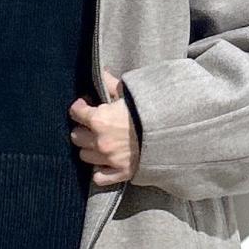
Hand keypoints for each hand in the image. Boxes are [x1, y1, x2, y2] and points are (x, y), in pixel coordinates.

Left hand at [68, 68, 138, 187]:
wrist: (172, 132)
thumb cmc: (150, 109)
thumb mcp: (129, 93)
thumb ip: (111, 84)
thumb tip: (101, 71)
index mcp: (99, 119)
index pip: (76, 112)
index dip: (80, 107)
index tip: (85, 105)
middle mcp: (100, 141)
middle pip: (77, 136)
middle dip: (83, 129)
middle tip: (93, 125)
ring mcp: (109, 159)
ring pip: (85, 156)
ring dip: (90, 148)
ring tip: (99, 142)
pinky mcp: (120, 173)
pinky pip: (99, 177)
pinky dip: (100, 171)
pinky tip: (105, 163)